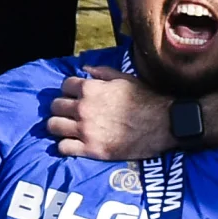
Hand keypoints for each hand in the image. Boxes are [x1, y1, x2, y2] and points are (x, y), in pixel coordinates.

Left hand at [42, 65, 167, 159]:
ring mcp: (86, 130)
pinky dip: (65, 146)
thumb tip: (84, 69)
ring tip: (67, 128)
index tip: (75, 95)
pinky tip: (73, 143)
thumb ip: (101, 72)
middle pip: (55, 106)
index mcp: (90, 89)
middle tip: (70, 113)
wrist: (164, 124)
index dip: (70, 90)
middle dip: (61, 107)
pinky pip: (63, 148)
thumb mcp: (124, 79)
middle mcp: (83, 108)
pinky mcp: (91, 149)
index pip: (64, 85)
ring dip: (58, 126)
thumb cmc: (146, 99)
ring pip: (53, 126)